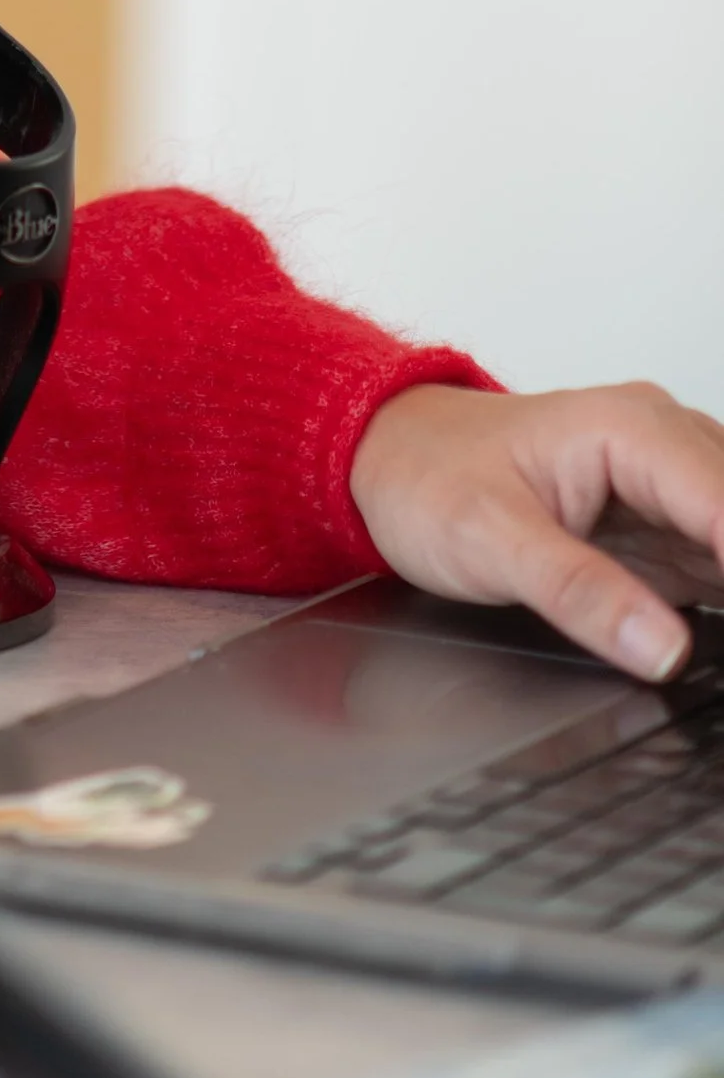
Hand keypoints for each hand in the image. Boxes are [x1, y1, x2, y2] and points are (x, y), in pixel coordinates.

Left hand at [351, 380, 723, 680]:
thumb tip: (663, 647)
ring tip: (722, 636)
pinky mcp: (666, 526)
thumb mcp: (487, 540)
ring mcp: (669, 485)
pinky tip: (718, 633)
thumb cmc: (426, 475)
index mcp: (630, 430)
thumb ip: (578, 591)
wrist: (386, 457)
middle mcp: (663, 445)